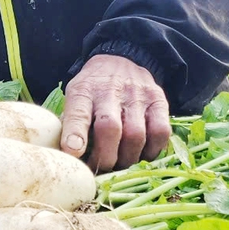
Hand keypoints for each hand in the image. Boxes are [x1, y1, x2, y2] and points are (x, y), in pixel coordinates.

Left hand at [60, 54, 171, 172]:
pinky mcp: (159, 101)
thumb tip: (68, 157)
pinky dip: (152, 151)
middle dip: (105, 157)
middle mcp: (111, 91)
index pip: (78, 113)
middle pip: (110, 128)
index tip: (73, 153)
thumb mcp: (75, 98)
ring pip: (136, 135)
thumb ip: (71, 123)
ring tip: (120, 164)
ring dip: (127, 159)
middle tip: (100, 169)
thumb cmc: (93, 90)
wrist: (121, 60)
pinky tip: (141, 154)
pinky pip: (161, 133)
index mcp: (84, 91)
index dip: (75, 135)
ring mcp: (138, 95)